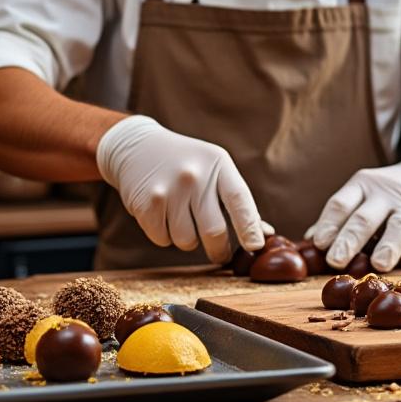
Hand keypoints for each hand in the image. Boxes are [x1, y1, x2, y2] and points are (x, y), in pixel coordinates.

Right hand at [96, 116, 265, 263]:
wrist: (137, 147)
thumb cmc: (187, 163)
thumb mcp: (215, 169)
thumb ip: (238, 202)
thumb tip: (263, 236)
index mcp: (217, 164)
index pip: (239, 200)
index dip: (250, 227)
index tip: (256, 247)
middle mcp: (193, 175)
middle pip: (214, 230)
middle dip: (219, 250)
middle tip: (220, 254)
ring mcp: (168, 189)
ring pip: (187, 241)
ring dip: (188, 241)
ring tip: (183, 220)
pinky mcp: (146, 204)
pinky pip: (162, 239)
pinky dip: (165, 236)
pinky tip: (162, 215)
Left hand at [305, 155, 400, 272]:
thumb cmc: (386, 195)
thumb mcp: (361, 195)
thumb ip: (339, 217)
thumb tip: (310, 242)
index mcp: (362, 186)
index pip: (341, 204)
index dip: (329, 224)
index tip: (319, 244)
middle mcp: (385, 194)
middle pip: (365, 218)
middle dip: (350, 240)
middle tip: (336, 260)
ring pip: (399, 226)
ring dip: (388, 246)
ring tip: (378, 266)